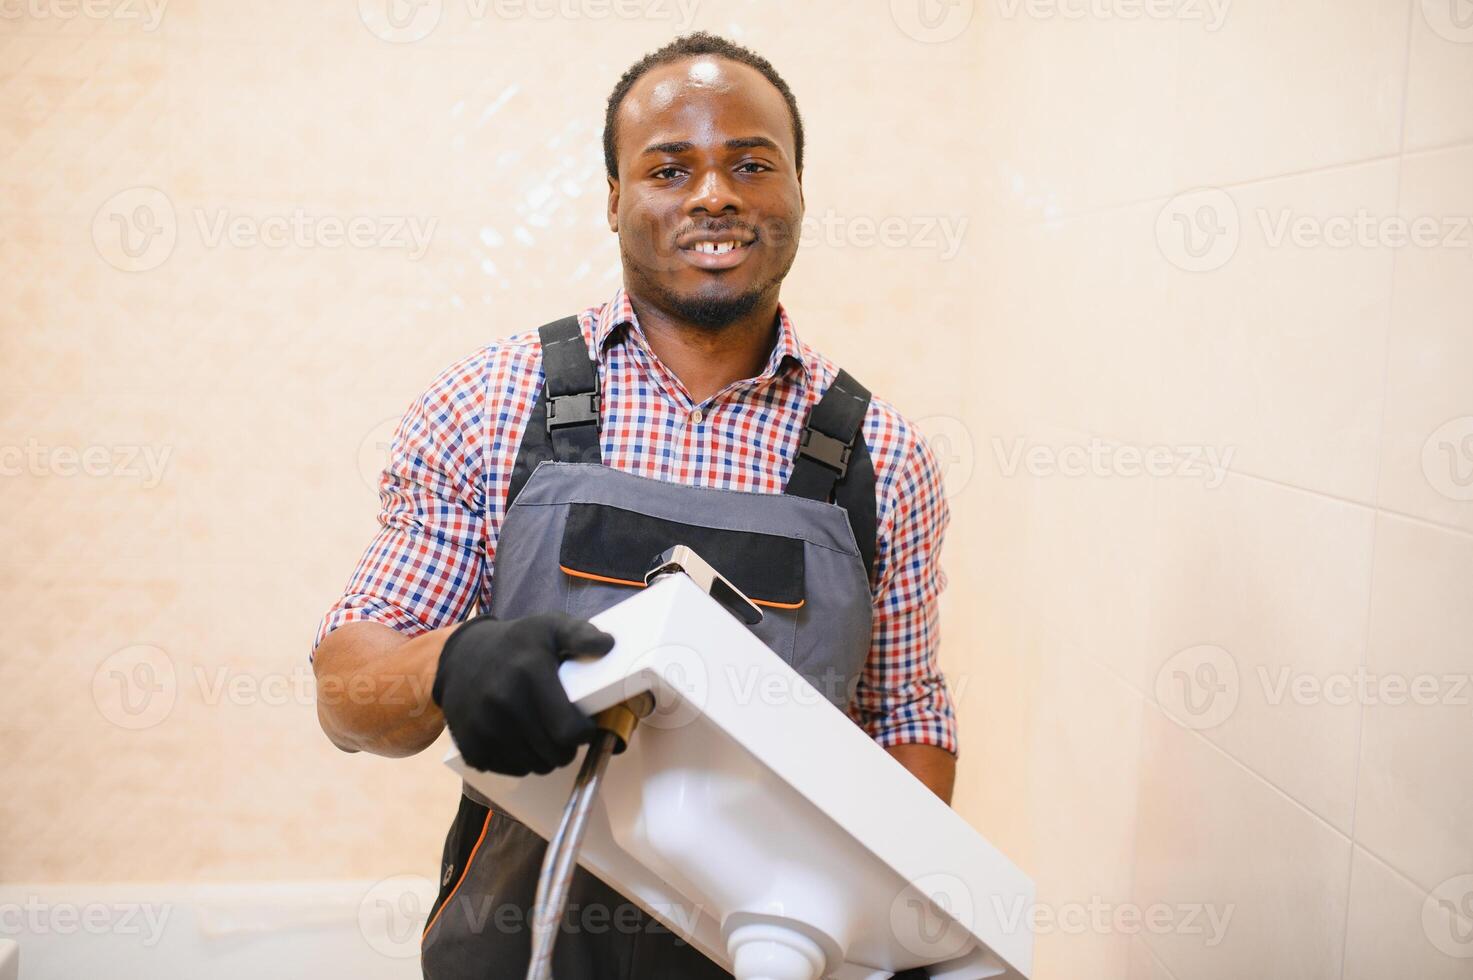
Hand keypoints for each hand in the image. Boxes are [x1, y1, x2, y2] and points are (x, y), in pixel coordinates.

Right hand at [431, 611, 615, 775]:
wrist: (460, 657)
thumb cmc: (515, 644)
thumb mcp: (549, 627)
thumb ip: (581, 634)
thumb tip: (608, 645)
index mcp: (529, 673)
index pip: (568, 730)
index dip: (584, 733)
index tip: (585, 724)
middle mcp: (503, 702)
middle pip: (555, 754)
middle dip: (568, 746)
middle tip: (565, 729)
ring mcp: (483, 727)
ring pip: (535, 766)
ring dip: (546, 756)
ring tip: (544, 732)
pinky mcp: (471, 746)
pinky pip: (512, 770)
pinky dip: (522, 761)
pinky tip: (521, 737)